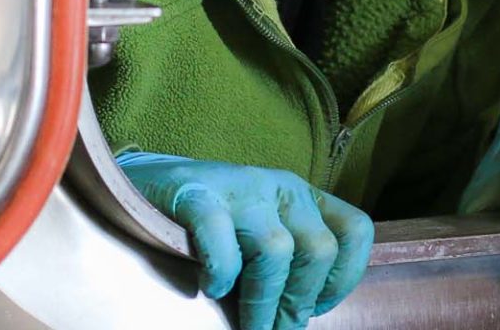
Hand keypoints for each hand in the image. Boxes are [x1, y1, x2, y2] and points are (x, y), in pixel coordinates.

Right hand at [116, 152, 374, 329]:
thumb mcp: (260, 236)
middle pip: (319, 249)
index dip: (343, 277)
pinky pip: (220, 236)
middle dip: (298, 302)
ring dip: (262, 302)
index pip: (354, 231)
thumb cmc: (208, 227)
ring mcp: (239, 187)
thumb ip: (286, 266)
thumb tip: (295, 321)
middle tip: (273, 329)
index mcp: (301, 197)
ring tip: (245, 325)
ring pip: (276, 250)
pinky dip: (222, 271)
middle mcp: (279, 187)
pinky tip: (211, 286)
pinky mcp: (196, 193)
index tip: (314, 306)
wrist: (145, 185)